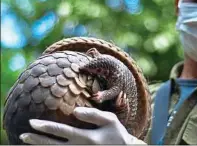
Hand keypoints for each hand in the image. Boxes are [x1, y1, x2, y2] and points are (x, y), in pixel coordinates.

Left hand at [19, 107, 146, 144]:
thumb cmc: (117, 134)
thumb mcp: (110, 120)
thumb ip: (93, 115)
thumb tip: (75, 111)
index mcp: (87, 138)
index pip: (62, 131)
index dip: (45, 127)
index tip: (32, 123)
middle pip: (53, 145)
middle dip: (37, 140)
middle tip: (23, 136)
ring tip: (27, 143)